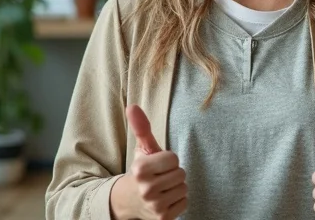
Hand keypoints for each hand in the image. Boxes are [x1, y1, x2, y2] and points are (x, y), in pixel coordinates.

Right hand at [110, 105, 187, 219]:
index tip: (157, 165)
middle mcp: (146, 189)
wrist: (130, 202)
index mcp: (140, 169)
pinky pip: (184, 203)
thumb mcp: (141, 150)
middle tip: (160, 178)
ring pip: (184, 188)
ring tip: (162, 189)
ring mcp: (155, 206)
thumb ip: (141, 129)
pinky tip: (165, 200)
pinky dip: (177, 202)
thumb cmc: (141, 172)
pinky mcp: (163, 219)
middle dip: (172, 174)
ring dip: (175, 188)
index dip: (168, 160)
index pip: (174, 158)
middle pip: (181, 174)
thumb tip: (132, 106)